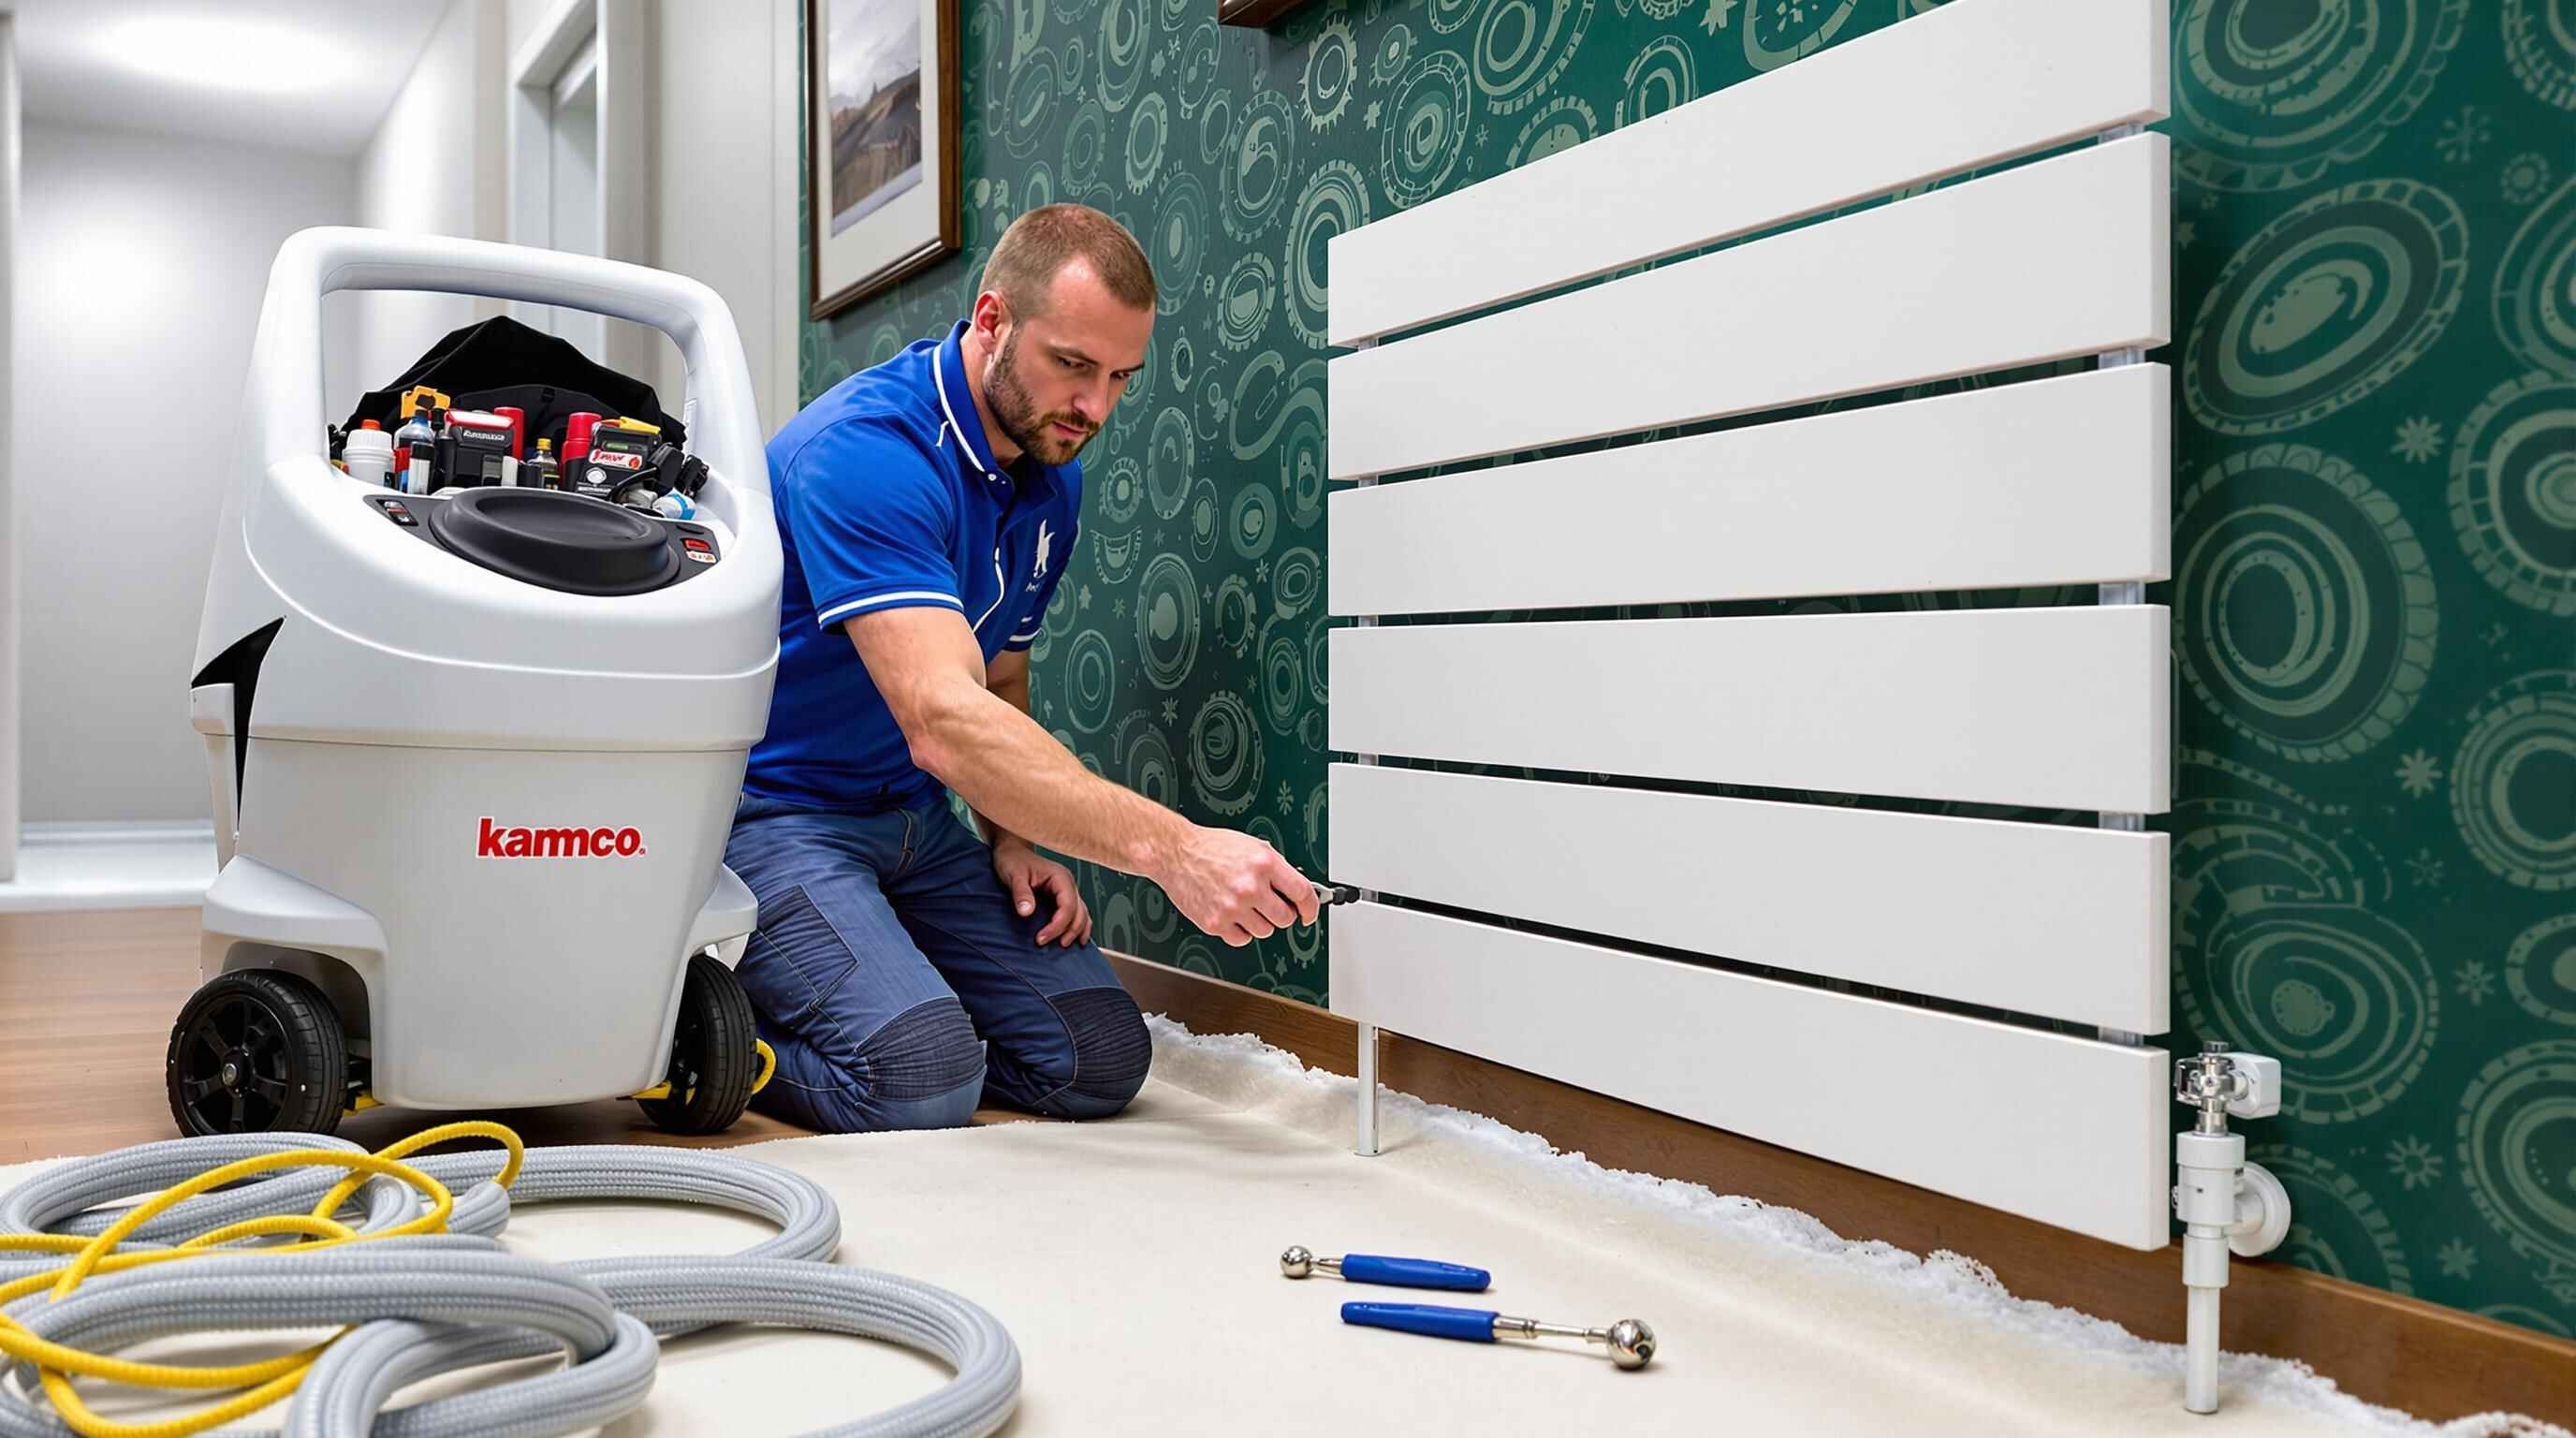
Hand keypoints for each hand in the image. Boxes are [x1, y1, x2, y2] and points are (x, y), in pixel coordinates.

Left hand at [993, 837, 1092, 947]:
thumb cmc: (1013, 860)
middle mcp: (1068, 884)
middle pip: (1079, 913)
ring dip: (1076, 931)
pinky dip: (1076, 926)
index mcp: (1060, 878)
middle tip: (1047, 944)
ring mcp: (1067, 890)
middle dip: (1068, 931)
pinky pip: (1076, 913)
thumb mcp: (1014, 875)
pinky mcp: (1061, 897)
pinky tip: (1073, 938)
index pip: (1068, 906)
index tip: (1040, 938)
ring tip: (1065, 946)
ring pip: (1082, 914)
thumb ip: (1021, 893)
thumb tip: (1026, 912)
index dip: (1057, 926)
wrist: (1011, 851)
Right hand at [1157, 826, 1320, 946]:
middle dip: (1282, 914)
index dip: (1311, 908)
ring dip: (1261, 923)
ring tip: (1246, 907)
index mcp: (1264, 864)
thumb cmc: (1211, 848)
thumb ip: (1276, 869)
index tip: (1309, 914)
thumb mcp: (1252, 846)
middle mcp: (1250, 886)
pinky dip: (1241, 931)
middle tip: (1272, 906)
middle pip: (1285, 918)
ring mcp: (1233, 907)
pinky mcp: (1216, 922)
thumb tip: (1295, 890)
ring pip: (1265, 931)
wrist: (1176, 853)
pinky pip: (1241, 939)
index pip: (1302, 893)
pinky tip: (1233, 916)